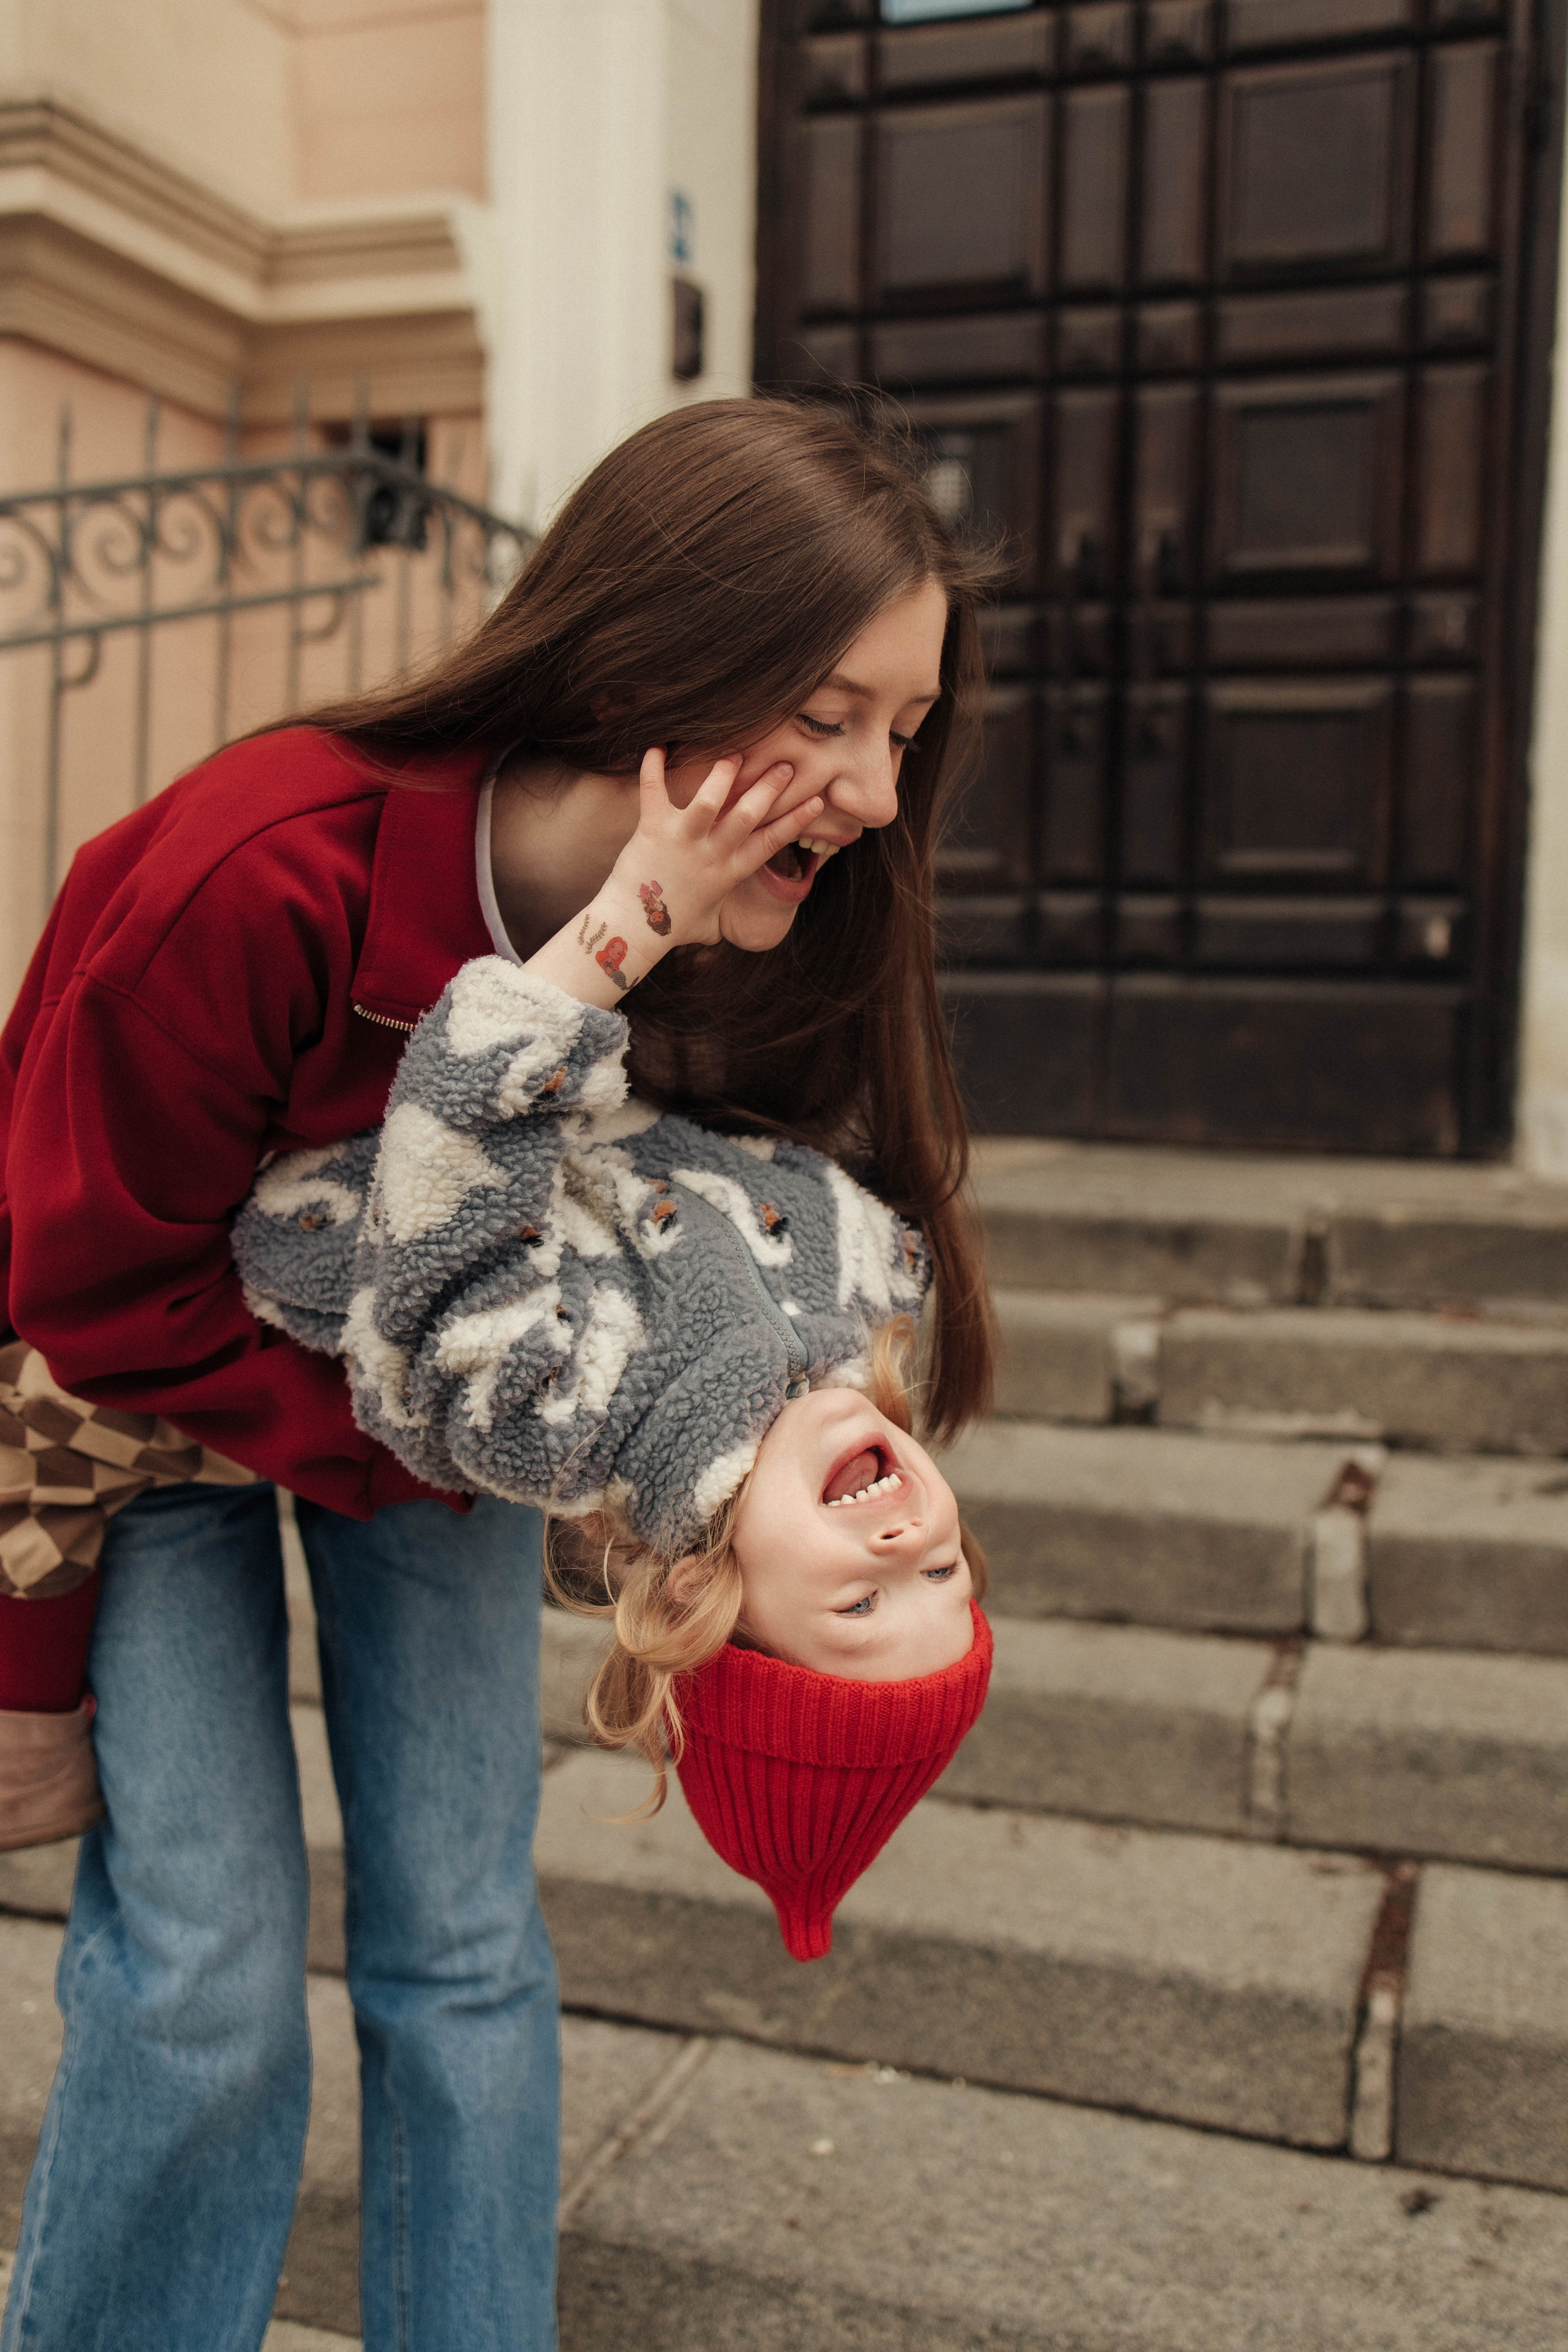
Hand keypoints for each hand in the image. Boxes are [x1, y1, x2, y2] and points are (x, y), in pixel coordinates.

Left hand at [520, 749, 823, 1011]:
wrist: (633, 930)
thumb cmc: (671, 928)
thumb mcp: (709, 925)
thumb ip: (722, 918)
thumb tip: (726, 928)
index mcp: (729, 873)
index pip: (771, 842)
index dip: (796, 820)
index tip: (817, 801)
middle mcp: (712, 854)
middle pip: (749, 815)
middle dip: (770, 788)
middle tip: (786, 765)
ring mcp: (683, 841)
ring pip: (710, 799)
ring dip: (723, 774)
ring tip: (734, 754)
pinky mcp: (653, 830)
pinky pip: (654, 791)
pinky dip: (653, 768)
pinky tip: (657, 747)